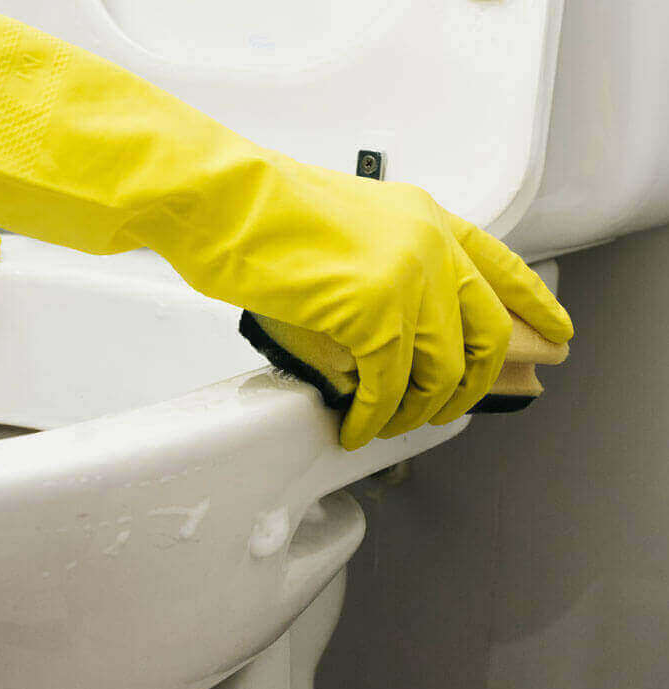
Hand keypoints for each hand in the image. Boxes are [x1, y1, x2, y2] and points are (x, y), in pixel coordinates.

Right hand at [0, 0, 571, 448]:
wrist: (206, 197)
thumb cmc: (246, 211)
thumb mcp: (333, 230)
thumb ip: (377, 270)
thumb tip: (385, 333)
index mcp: (420, 215)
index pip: (501, 268)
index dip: (531, 310)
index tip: (549, 337)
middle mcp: (426, 241)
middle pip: (482, 332)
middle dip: (470, 384)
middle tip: (445, 411)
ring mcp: (405, 275)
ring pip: (442, 368)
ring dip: (417, 409)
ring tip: (386, 424)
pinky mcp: (372, 311)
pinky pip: (393, 385)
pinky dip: (375, 416)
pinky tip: (355, 425)